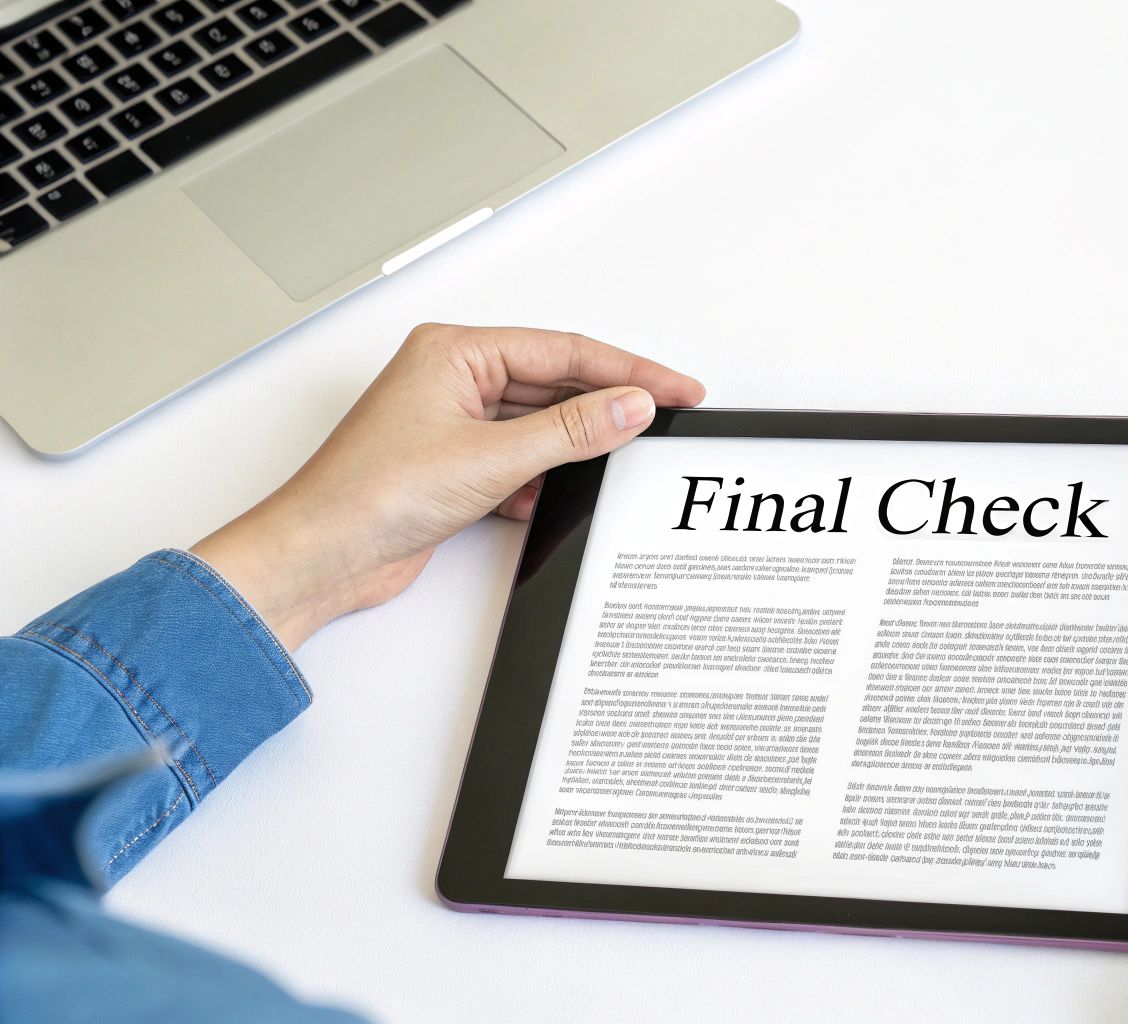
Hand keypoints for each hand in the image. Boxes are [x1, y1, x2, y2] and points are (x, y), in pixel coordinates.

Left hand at [191, 324, 704, 649]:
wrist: (321, 555)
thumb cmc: (369, 493)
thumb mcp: (493, 457)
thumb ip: (572, 431)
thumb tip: (629, 406)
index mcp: (453, 351)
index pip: (563, 351)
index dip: (627, 371)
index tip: (675, 387)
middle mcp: (450, 380)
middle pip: (553, 384)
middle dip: (603, 408)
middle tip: (664, 416)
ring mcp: (450, 424)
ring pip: (537, 426)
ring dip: (569, 448)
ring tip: (613, 457)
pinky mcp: (451, 467)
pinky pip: (518, 460)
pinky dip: (539, 478)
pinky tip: (547, 494)